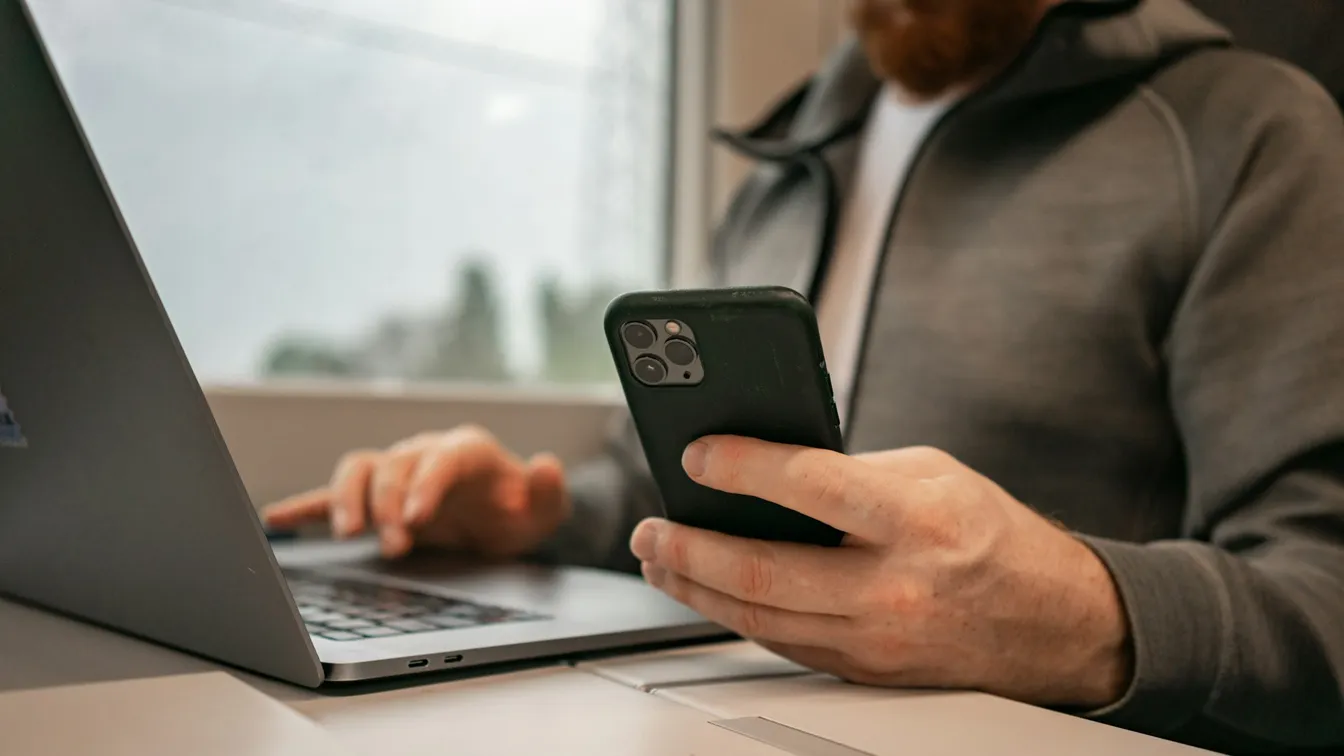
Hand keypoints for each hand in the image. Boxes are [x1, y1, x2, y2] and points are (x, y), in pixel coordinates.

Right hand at [262, 426, 569, 559]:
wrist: (501, 517)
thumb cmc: (519, 512)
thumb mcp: (544, 510)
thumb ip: (548, 491)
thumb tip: (547, 465)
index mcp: (466, 451)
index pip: (440, 458)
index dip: (425, 485)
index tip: (417, 518)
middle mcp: (425, 453)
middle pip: (395, 466)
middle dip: (389, 504)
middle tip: (394, 544)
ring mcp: (396, 472)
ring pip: (360, 469)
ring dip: (348, 498)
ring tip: (346, 532)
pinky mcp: (376, 496)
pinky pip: (334, 494)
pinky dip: (307, 504)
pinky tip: (278, 519)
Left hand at [630, 437, 1132, 708]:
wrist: (1054, 622)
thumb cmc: (992, 535)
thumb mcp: (931, 474)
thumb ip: (852, 470)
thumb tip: (767, 467)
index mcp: (914, 519)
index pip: (811, 486)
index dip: (743, 467)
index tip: (698, 454)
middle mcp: (892, 586)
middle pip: (763, 571)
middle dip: (689, 547)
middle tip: (651, 526)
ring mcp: (876, 639)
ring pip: (759, 618)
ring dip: (695, 587)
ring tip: (659, 557)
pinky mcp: (865, 670)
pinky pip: (781, 642)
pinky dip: (734, 615)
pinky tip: (706, 590)